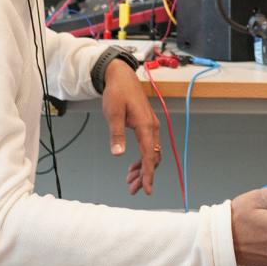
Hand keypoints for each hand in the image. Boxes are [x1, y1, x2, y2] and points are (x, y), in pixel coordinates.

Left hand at [102, 60, 159, 194]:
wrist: (121, 76)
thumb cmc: (118, 92)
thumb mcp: (113, 113)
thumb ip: (116, 134)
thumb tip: (118, 154)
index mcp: (145, 125)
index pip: (149, 155)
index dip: (148, 174)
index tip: (147, 189)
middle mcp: (152, 127)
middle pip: (153, 157)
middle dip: (144, 175)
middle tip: (133, 189)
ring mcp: (150, 126)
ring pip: (152, 153)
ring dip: (143, 168)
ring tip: (131, 181)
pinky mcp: (146, 125)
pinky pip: (149, 146)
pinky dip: (142, 158)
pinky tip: (132, 165)